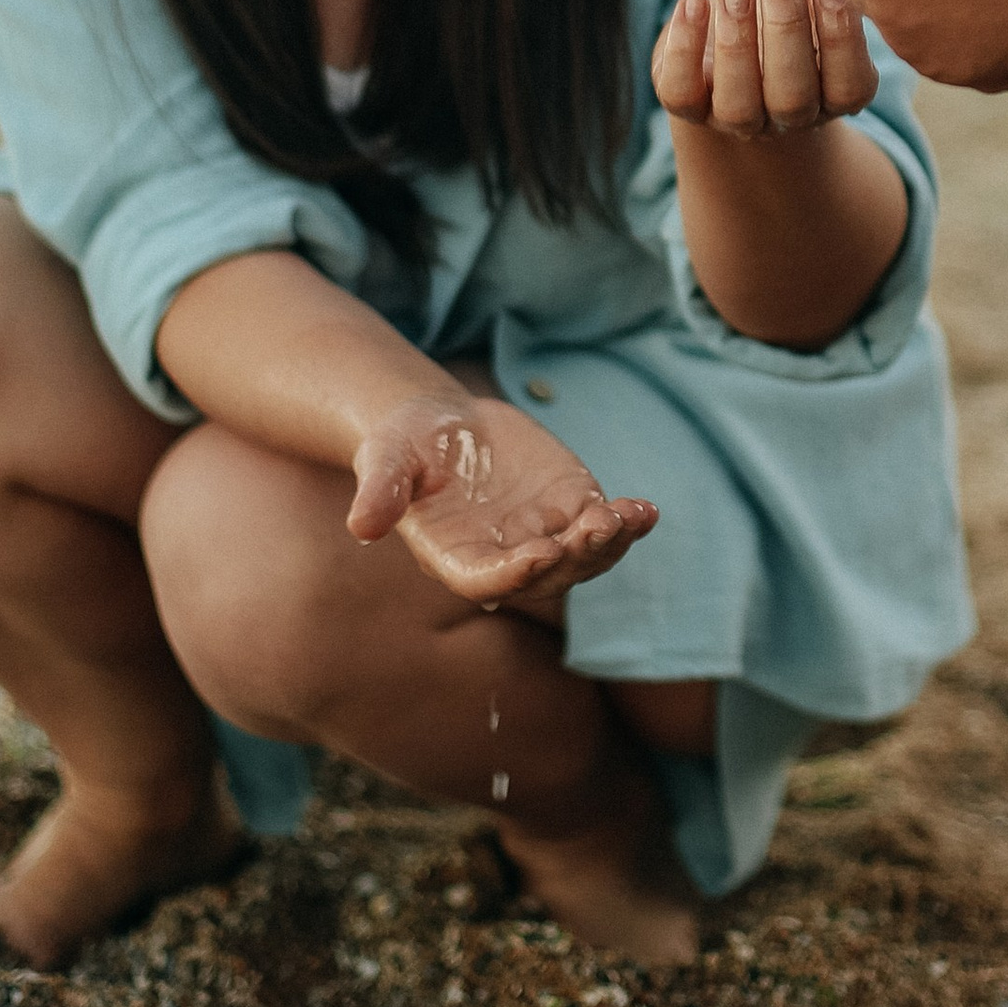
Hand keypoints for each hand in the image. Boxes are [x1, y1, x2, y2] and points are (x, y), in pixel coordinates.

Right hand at [346, 392, 658, 604]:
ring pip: (584, 556)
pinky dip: (627, 522)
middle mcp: (505, 557)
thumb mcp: (386, 459)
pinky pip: (604, 524)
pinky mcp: (569, 507)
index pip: (489, 581)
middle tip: (597, 529)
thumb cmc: (403, 446)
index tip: (542, 554)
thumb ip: (381, 491)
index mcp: (457, 559)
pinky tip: (646, 510)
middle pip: (548, 576)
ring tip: (630, 517)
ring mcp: (543, 534)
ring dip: (609, 543)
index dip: (516, 574)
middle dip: (575, 557)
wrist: (438, 424)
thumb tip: (361, 527)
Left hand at [653, 0, 879, 135]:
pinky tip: (694, 1)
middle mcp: (787, 118)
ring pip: (737, 105)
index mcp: (832, 96)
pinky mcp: (689, 106)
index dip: (842, 36)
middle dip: (786, 27)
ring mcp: (735, 119)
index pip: (848, 88)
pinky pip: (681, 93)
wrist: (733, 34)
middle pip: (792, 97)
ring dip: (737, 40)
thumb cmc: (788, 9)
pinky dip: (684, 47)